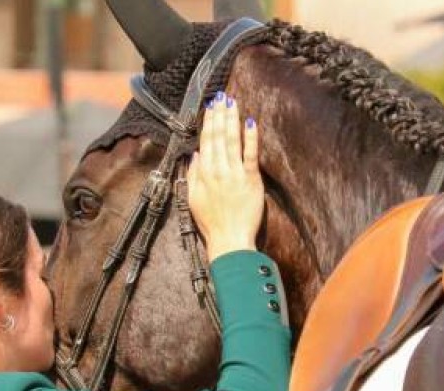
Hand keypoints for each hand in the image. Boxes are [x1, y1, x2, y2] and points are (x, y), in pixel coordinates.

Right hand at [186, 91, 264, 261]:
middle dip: (219, 114)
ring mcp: (234, 174)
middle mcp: (217, 170)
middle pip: (217, 136)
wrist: (229, 240)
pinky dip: (250, 138)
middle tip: (221, 96)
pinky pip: (250, 155)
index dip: (208, 122)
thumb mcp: (193, 199)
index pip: (206, 141)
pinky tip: (251, 123)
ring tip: (232, 103)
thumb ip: (193, 175)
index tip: (210, 107)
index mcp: (203, 173)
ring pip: (232, 140)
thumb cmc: (211, 223)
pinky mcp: (251, 180)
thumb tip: (195, 155)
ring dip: (232, 120)